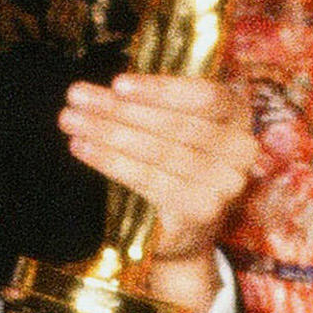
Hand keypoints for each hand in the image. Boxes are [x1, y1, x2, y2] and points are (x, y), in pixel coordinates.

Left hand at [60, 73, 259, 259]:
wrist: (189, 227)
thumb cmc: (178, 159)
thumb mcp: (179, 123)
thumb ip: (155, 103)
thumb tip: (104, 90)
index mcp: (238, 114)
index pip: (204, 96)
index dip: (159, 90)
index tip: (117, 84)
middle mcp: (240, 150)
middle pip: (174, 125)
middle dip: (119, 109)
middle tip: (77, 97)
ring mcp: (223, 185)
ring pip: (157, 152)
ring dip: (108, 133)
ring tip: (72, 120)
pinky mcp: (199, 212)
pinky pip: (148, 181)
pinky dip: (111, 162)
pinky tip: (84, 148)